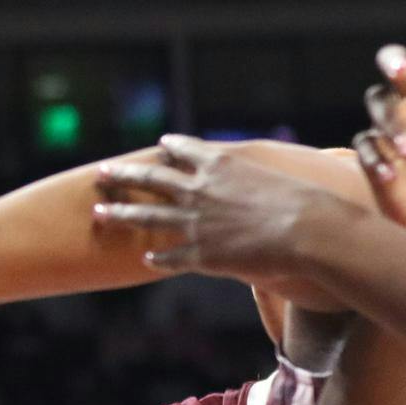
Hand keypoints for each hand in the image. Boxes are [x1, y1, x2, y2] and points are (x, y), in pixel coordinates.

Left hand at [93, 135, 346, 284]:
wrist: (307, 229)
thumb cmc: (302, 200)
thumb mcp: (274, 175)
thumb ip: (255, 176)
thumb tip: (261, 179)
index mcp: (217, 165)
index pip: (184, 150)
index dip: (170, 148)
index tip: (159, 146)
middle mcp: (198, 189)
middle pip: (151, 179)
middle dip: (123, 175)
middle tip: (102, 172)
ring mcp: (194, 222)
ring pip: (146, 216)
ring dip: (120, 214)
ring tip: (98, 213)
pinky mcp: (201, 253)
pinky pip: (171, 256)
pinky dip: (158, 258)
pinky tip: (147, 258)